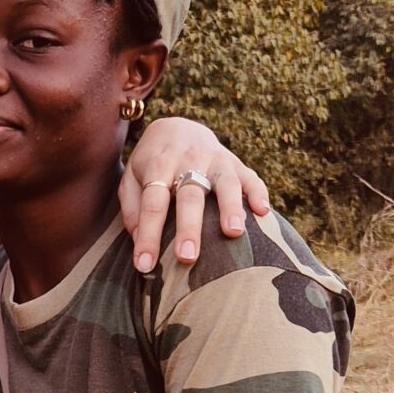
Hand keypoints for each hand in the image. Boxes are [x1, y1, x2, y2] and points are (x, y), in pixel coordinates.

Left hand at [119, 118, 270, 273]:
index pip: (152, 203)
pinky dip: (258, 192)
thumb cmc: (151, 164)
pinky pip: (250, 177)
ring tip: (234, 232)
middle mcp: (188, 161)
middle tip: (187, 257)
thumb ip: (131, 209)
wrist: (177, 127)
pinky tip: (262, 212)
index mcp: (158, 166)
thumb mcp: (131, 179)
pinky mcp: (236, 162)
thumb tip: (139, 242)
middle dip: (189, 227)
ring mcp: (215, 160)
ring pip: (224, 183)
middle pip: (189, 196)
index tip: (144, 265)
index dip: (148, 235)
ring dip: (230, 207)